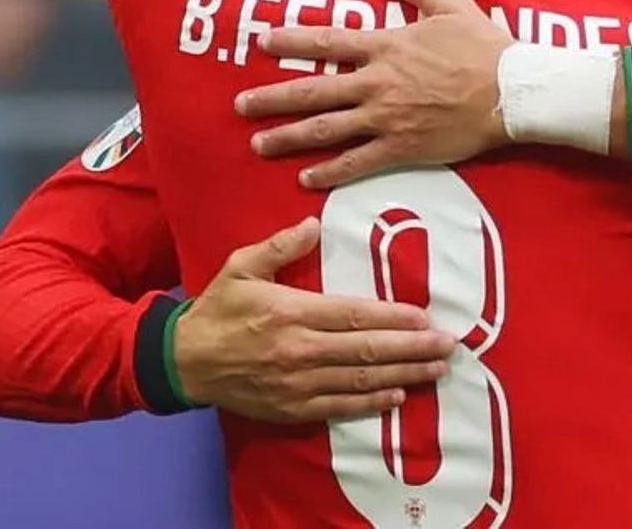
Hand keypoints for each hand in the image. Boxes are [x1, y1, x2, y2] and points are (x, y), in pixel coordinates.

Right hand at [174, 217, 455, 422]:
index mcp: (291, 313)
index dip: (393, 318)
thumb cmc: (216, 309)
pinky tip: (398, 396)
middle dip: (412, 348)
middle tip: (449, 346)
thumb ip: (280, 247)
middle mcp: (299, 351)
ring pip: (360, 380)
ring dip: (403, 375)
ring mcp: (297, 384)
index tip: (426, 317)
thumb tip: (314, 224)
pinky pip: (339, 407)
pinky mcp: (292, 408)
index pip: (353, 316)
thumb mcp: (241, 266)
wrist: (182, 362)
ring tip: (437, 369)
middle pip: (366, 351)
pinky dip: (371, 403)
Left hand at [235, 0, 511, 187]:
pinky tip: (306, 179)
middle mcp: (377, 82)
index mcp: (386, 46)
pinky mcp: (402, 148)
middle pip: (314, 90)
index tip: (262, 41)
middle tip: (240, 106)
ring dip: (288, 137)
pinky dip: (329, 172)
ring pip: (326, 129)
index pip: (327, 41)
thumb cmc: (484, 47)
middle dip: (272, 99)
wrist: (512, 91)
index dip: (292, 40)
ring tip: (258, 144)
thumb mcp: (450, 5)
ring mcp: (386, 118)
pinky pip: (357, 163)